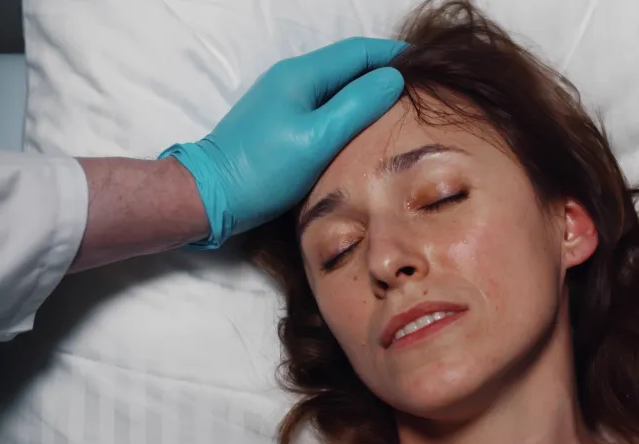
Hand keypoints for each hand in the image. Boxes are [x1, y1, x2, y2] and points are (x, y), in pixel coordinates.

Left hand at [161, 37, 405, 247]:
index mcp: (302, 74)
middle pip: (349, 65)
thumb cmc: (263, 169)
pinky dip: (351, 110)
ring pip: (338, 86)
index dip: (394, 55)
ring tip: (402, 108)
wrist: (210, 196)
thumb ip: (357, 106)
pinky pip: (326, 106)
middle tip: (422, 90)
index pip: (359, 51)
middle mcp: (293, 79)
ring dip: (369, 91)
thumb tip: (394, 79)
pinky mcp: (282, 123)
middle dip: (385, 71)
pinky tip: (366, 130)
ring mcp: (286, 101)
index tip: (428, 67)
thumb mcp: (317, 138)